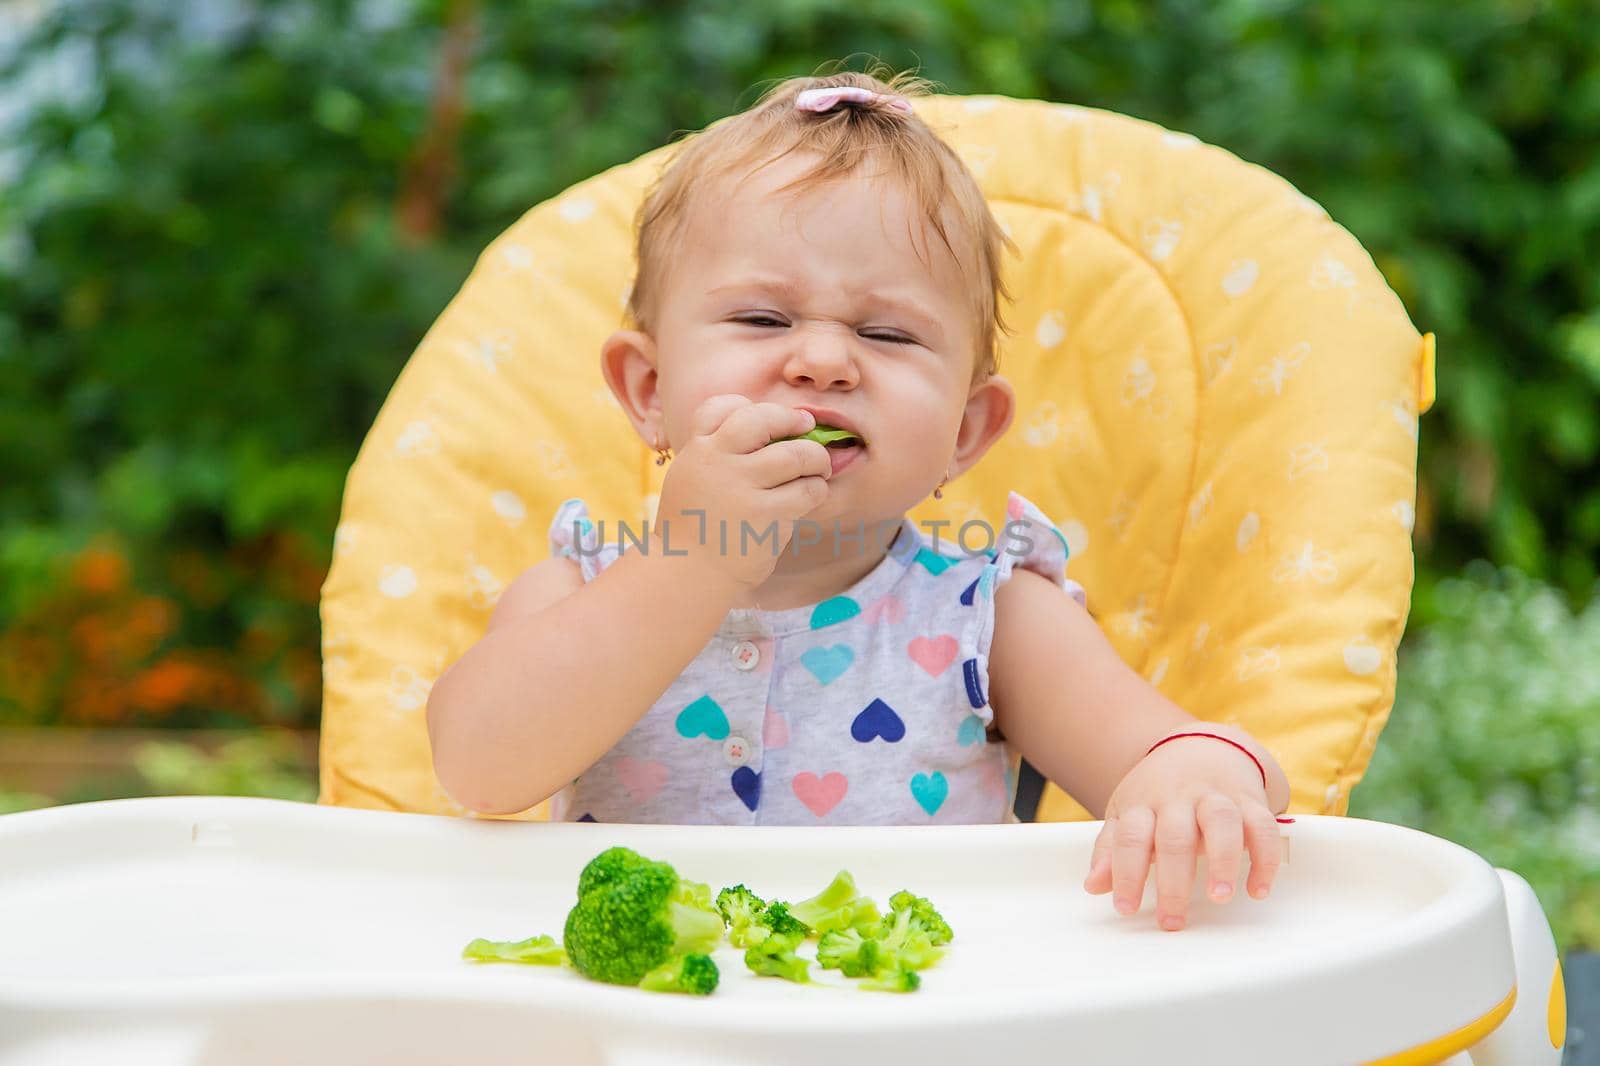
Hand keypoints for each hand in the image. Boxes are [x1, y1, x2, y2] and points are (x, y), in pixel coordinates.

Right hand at [654, 395, 832, 587]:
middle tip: (808, 427)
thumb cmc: (696, 525)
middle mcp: (716, 462)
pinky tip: (812, 496)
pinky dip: (816, 490)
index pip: (720, 407)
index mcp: (697, 450)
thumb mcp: (690, 477)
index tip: (772, 421)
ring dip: (816, 459)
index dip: (750, 406)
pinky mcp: (764, 516)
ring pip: (796, 455)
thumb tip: (773, 424)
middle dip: (792, 419)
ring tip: (820, 468)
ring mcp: (740, 488)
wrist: (689, 573)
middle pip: (762, 419)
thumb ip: (717, 451)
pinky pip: (806, 491)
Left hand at [1082, 736, 1284, 930]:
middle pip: (1175, 836)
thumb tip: (1093, 885)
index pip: (1130, 838)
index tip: (1126, 908)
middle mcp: (1179, 797)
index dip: (1126, 874)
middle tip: (1172, 919)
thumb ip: (1112, 850)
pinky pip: (1262, 826)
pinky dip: (1264, 858)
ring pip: (1221, 822)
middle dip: (1174, 881)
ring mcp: (1216, 796)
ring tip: (1220, 896)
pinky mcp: (1250, 800)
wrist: (1202, 746)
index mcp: (1144, 803)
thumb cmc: (1159, 790)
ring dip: (1223, 861)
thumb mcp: (1127, 811)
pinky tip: (1257, 888)